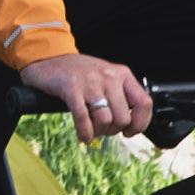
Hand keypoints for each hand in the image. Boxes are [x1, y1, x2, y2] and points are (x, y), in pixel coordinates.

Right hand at [18, 49, 153, 142]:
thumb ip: (121, 95)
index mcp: (122, 74)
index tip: (129, 131)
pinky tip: (83, 136)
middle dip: (113, 131)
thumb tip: (131, 124)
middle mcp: (109, 76)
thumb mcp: (106, 77)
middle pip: (123, 118)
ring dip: (98, 132)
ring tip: (92, 130)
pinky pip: (84, 119)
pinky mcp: (71, 88)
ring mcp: (90, 82)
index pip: (144, 103)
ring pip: (105, 120)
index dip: (140, 123)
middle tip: (102, 129)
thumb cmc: (79, 72)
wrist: (50, 58)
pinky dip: (85, 133)